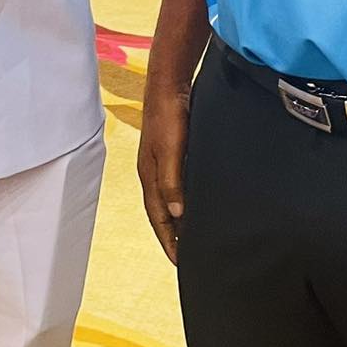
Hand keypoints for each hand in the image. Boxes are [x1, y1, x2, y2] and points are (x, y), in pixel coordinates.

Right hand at [137, 81, 188, 263]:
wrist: (168, 83)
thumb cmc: (168, 115)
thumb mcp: (171, 150)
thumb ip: (172, 183)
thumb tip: (178, 215)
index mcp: (149, 176)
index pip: (158, 218)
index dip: (169, 241)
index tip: (181, 263)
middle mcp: (153, 172)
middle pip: (162, 213)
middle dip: (173, 236)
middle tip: (189, 257)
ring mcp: (161, 162)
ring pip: (170, 199)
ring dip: (179, 220)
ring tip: (194, 237)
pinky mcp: (172, 152)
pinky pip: (177, 185)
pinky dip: (185, 200)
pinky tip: (197, 202)